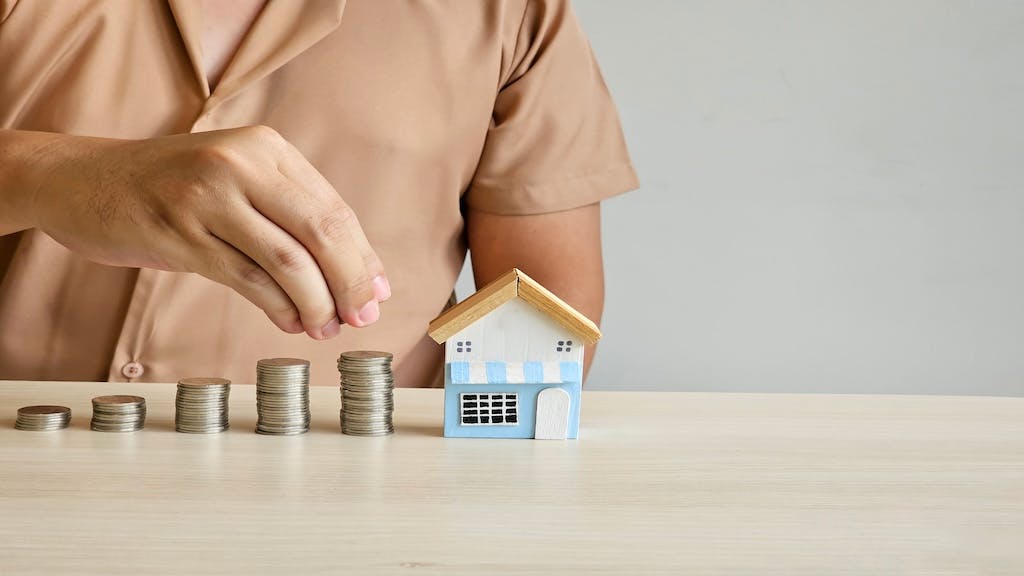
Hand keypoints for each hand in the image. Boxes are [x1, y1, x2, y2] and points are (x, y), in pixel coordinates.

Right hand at [31, 125, 388, 338]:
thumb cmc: (172, 188)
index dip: (363, 257)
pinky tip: (290, 323)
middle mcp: (239, 163)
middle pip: (321, 231)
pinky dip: (277, 307)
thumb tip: (358, 275)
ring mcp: (205, 197)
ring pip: (286, 260)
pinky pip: (245, 278)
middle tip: (362, 317)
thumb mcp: (237, 182)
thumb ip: (291, 217)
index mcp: (266, 148)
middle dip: (351, 282)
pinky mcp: (177, 232)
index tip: (378, 292)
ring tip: (325, 327)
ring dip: (316, 302)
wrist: (82, 180)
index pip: (334, 209)